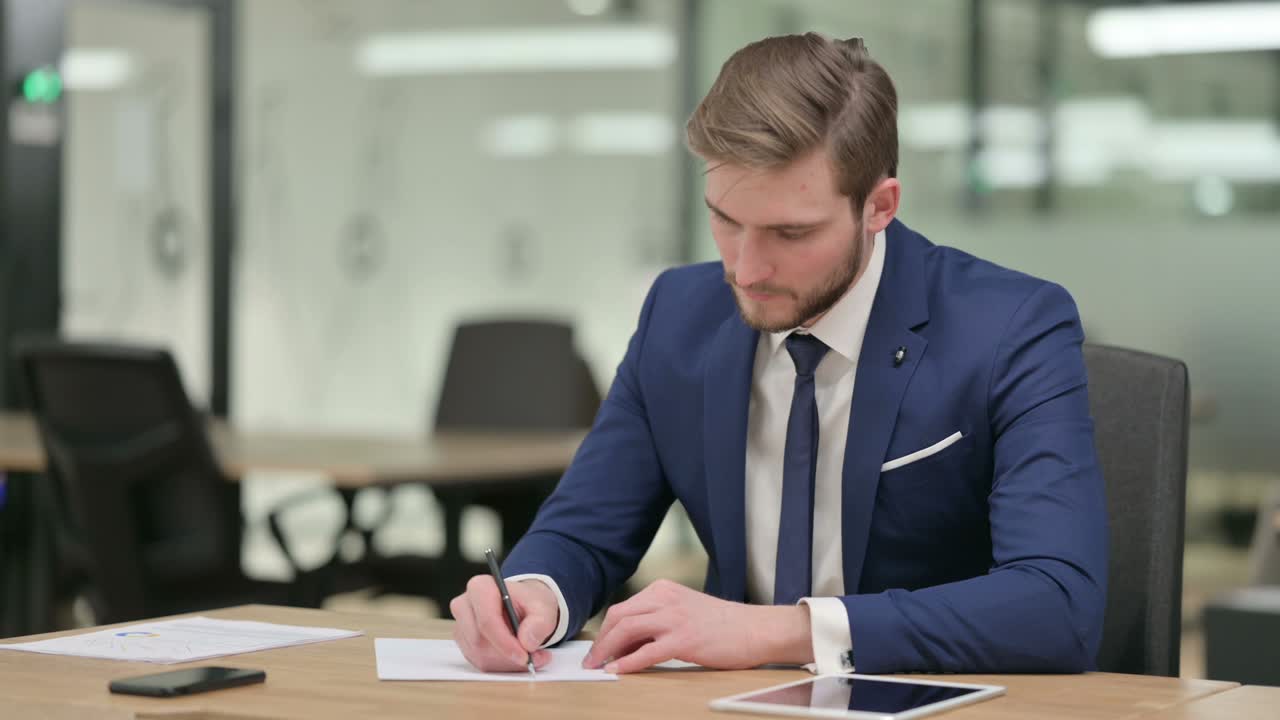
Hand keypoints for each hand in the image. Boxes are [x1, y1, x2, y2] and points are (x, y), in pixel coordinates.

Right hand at [450, 575, 559, 671]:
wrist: (524, 606)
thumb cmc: (529, 603)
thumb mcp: (543, 607)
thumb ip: (540, 621)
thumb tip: (527, 641)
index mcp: (480, 588)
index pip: (486, 621)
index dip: (505, 643)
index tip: (524, 655)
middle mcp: (465, 605)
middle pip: (480, 642)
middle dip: (508, 656)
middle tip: (533, 658)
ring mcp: (462, 626)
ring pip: (479, 656)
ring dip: (506, 663)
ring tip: (530, 656)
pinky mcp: (464, 643)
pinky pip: (479, 662)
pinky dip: (501, 666)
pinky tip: (516, 658)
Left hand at [582, 579, 813, 673]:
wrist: (755, 629)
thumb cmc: (723, 625)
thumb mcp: (685, 611)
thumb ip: (657, 621)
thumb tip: (628, 644)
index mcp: (664, 590)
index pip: (623, 608)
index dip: (605, 631)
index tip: (598, 649)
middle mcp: (665, 599)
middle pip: (619, 617)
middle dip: (601, 641)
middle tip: (592, 661)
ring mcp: (675, 618)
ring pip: (627, 630)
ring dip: (608, 651)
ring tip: (600, 667)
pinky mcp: (684, 639)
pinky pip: (647, 651)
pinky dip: (628, 662)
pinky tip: (619, 671)